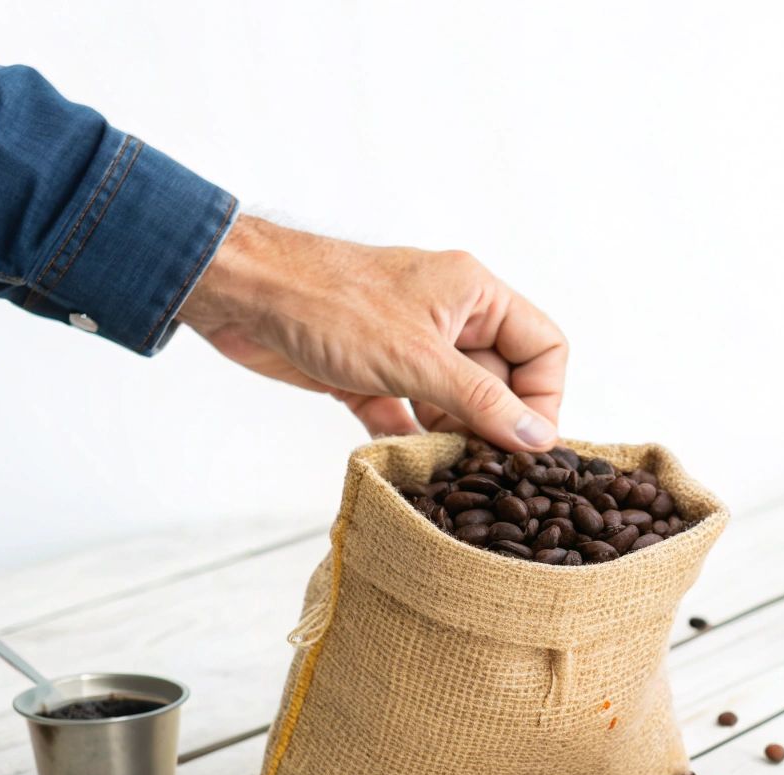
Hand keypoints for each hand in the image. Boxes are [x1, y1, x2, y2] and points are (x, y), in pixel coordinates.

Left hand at [176, 215, 567, 448]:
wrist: (239, 294)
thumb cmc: (329, 303)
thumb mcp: (419, 359)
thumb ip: (481, 401)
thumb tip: (537, 440)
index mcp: (475, 295)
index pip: (543, 347)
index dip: (544, 398)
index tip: (527, 445)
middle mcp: (448, 318)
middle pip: (500, 381)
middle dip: (494, 425)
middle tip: (487, 470)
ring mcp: (407, 346)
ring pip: (452, 403)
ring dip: (451, 437)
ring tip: (447, 472)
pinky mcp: (367, 373)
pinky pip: (404, 414)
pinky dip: (406, 438)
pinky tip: (403, 462)